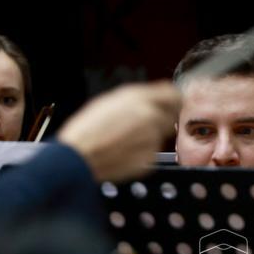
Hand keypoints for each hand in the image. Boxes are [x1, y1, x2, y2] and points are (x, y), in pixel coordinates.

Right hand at [57, 81, 181, 181]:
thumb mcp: (111, 101)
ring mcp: (153, 139)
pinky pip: (151, 152)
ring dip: (148, 136)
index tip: (170, 102)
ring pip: (159, 135)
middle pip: (170, 116)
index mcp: (139, 98)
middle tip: (139, 124)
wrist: (80, 156)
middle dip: (160, 118)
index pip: (173, 95)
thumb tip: (158, 95)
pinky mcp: (150, 158)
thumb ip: (139, 97)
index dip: (173, 99)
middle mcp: (151, 117)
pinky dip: (141, 151)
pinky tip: (122, 151)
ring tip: (122, 139)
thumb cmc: (88, 128)